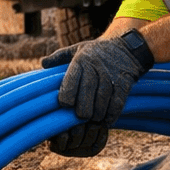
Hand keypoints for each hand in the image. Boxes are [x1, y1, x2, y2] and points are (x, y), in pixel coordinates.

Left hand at [44, 34, 151, 155]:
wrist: (126, 48)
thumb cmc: (96, 51)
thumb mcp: (77, 49)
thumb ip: (59, 57)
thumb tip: (43, 63)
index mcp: (81, 61)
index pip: (70, 81)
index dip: (66, 96)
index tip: (64, 105)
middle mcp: (95, 68)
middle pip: (86, 95)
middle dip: (81, 110)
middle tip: (79, 118)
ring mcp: (110, 77)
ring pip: (101, 102)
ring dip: (96, 115)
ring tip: (92, 121)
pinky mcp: (124, 84)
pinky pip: (117, 103)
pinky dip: (111, 115)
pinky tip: (106, 121)